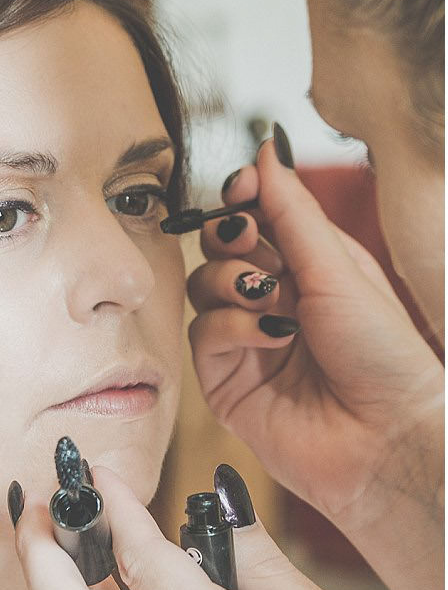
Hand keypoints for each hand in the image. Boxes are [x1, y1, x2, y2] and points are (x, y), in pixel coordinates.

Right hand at [189, 133, 441, 531]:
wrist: (386, 439)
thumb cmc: (385, 358)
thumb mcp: (341, 268)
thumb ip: (293, 210)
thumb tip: (267, 151)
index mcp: (311, 268)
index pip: (257, 217)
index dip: (243, 198)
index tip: (242, 188)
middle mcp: (275, 299)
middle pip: (220, 246)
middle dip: (232, 237)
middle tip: (253, 240)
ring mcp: (247, 338)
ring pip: (203, 285)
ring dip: (231, 282)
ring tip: (268, 299)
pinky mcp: (224, 378)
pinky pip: (202, 332)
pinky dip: (231, 327)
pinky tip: (270, 338)